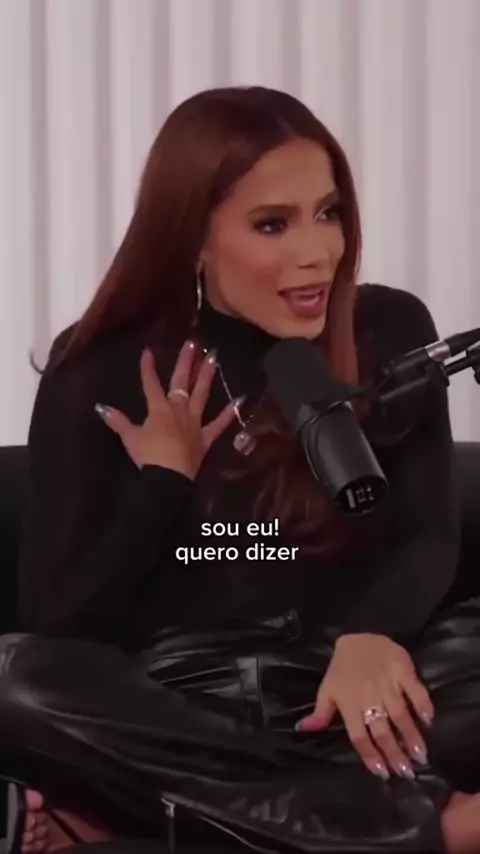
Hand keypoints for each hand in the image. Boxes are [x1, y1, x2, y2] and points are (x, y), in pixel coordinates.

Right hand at [95, 341, 240, 478]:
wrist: (169, 477)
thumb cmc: (148, 456)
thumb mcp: (130, 438)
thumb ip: (118, 421)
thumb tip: (100, 407)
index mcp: (158, 409)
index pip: (151, 384)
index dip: (148, 368)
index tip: (148, 351)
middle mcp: (178, 410)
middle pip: (181, 382)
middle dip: (186, 362)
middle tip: (194, 342)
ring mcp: (194, 422)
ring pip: (201, 395)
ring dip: (207, 376)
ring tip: (214, 357)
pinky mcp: (205, 438)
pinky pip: (219, 424)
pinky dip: (230, 413)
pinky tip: (241, 399)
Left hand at [296, 634, 433, 780]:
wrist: (358, 636)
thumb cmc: (343, 667)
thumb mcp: (327, 689)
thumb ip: (321, 713)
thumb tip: (303, 730)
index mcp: (349, 704)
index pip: (360, 735)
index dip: (370, 755)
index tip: (382, 773)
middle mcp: (369, 697)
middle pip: (382, 729)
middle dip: (395, 752)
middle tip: (407, 773)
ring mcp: (388, 683)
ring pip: (400, 714)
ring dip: (410, 735)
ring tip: (420, 756)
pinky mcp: (403, 670)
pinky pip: (415, 689)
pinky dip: (422, 704)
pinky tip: (429, 720)